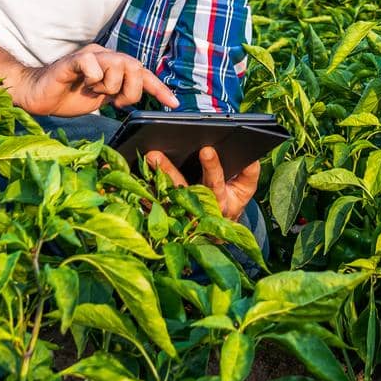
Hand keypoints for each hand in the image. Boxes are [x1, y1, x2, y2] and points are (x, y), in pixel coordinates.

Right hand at [12, 44, 178, 116]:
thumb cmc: (69, 96)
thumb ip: (120, 94)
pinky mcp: (74, 60)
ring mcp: (90, 56)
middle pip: (135, 67)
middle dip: (131, 91)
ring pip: (119, 65)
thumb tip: (138, 99)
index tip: (174, 104)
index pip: (143, 74)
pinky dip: (95, 78)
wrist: (39, 96)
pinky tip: (85, 84)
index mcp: (114, 66)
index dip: (159, 89)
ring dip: (111, 86)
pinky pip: (94, 64)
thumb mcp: (102, 98)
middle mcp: (105, 56)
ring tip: (96, 92)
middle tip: (115, 102)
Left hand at [145, 146, 260, 221]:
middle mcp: (198, 210)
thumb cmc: (231, 201)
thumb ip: (249, 173)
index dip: (212, 167)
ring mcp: (180, 214)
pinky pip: (150, 204)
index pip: (215, 183)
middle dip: (169, 171)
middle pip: (182, 189)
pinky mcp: (166, 216)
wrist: (218, 231)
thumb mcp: (245, 190)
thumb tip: (250, 157)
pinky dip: (140, 192)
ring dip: (150, 179)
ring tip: (142, 159)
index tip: (206, 149)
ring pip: (162, 197)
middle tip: (155, 154)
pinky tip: (130, 176)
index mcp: (220, 202)